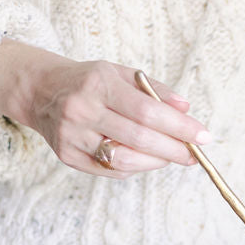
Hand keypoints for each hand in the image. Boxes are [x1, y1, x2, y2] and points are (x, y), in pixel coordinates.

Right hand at [0, 39, 209, 178]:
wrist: (40, 90)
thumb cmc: (90, 82)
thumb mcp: (121, 74)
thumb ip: (155, 90)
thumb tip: (186, 110)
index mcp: (98, 85)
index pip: (148, 111)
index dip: (179, 127)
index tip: (203, 136)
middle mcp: (82, 111)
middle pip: (140, 139)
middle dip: (174, 150)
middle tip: (194, 154)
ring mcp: (72, 136)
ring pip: (126, 161)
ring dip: (156, 162)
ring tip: (171, 156)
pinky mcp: (68, 157)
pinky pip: (111, 170)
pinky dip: (135, 167)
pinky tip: (145, 158)